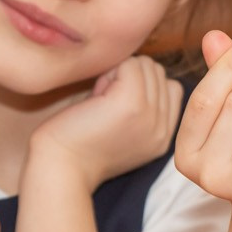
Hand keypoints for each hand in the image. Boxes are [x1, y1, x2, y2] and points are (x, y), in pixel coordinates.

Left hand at [28, 55, 184, 192]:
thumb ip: (143, 106)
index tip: (116, 106)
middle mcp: (163, 129)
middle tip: (104, 105)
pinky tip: (94, 98)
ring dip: (119, 74)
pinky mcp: (131, 103)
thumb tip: (141, 66)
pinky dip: (109, 73)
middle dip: (129, 78)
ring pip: (146, 65)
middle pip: (159, 72)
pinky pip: (130, 64)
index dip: (143, 85)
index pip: (171, 88)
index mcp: (163, 137)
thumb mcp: (124, 130)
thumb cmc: (79, 144)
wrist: (59, 167)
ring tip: (100, 102)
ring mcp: (150, 116)